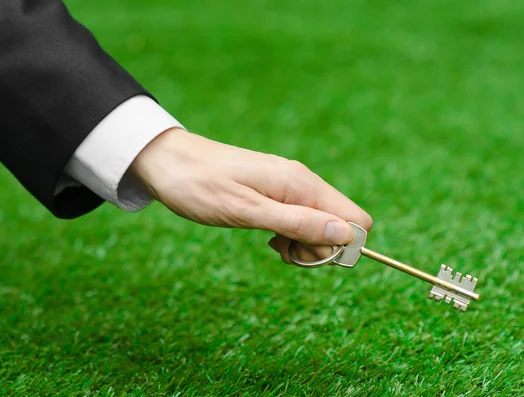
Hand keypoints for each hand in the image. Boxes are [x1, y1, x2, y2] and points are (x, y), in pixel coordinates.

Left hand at [130, 128, 372, 262]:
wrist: (168, 161)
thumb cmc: (202, 186)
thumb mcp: (248, 211)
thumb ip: (298, 223)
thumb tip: (346, 235)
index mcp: (301, 185)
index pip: (355, 220)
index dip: (340, 246)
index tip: (304, 252)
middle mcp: (302, 182)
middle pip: (339, 225)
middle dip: (317, 247)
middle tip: (281, 249)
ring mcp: (289, 186)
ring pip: (318, 224)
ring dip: (301, 243)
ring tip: (269, 240)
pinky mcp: (275, 191)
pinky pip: (298, 218)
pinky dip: (288, 233)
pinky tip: (265, 233)